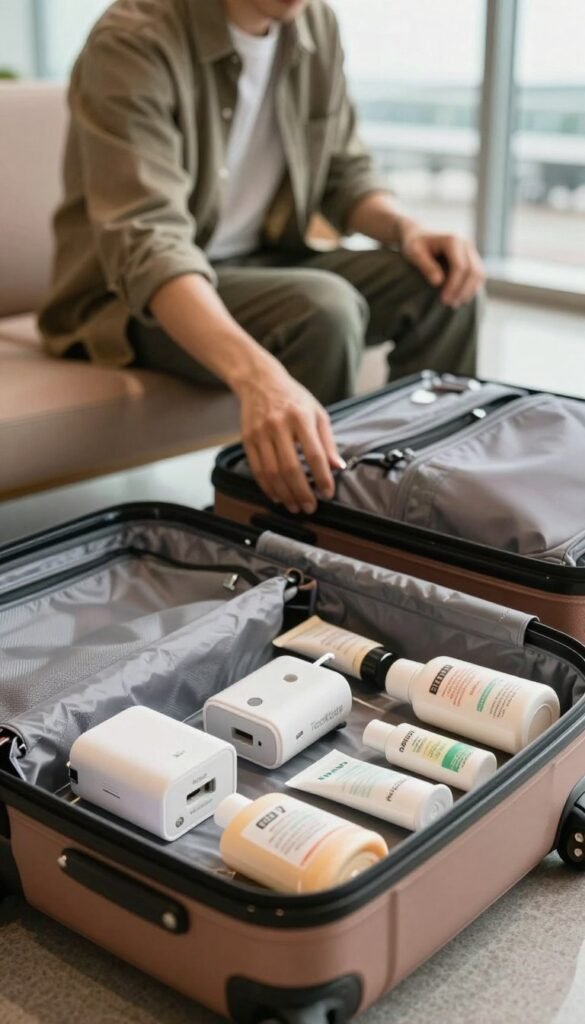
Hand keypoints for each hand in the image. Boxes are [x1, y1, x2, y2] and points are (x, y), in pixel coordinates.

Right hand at [234, 358, 343, 514]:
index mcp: (301, 418)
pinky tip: (277, 496)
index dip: (322, 477)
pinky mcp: (247, 440)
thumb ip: (328, 442)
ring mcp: (260, 433)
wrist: (260, 382)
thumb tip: (338, 468)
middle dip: (302, 493)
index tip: (328, 493)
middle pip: (290, 468)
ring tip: (295, 507)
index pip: (314, 454)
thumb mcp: (317, 413)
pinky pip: (257, 470)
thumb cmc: (294, 399)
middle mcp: (279, 426)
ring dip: (284, 494)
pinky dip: (267, 487)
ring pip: (272, 473)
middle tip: (310, 508)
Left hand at [398, 218, 484, 308]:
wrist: (418, 235)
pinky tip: (460, 298)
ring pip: (479, 274)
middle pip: (473, 271)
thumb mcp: (414, 253)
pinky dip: (472, 288)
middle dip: (463, 290)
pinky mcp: (472, 257)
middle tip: (449, 304)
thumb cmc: (414, 245)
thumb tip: (438, 282)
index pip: (460, 266)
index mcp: (452, 240)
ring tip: (455, 304)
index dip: (454, 285)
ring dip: (470, 291)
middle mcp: (465, 243)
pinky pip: (478, 275)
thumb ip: (426, 266)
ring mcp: (471, 250)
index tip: (444, 299)